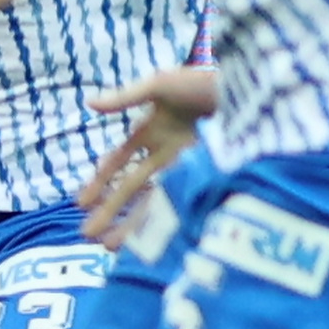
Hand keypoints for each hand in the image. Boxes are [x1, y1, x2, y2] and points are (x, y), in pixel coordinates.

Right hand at [77, 63, 219, 239]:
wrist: (248, 88)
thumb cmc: (203, 81)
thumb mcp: (160, 86)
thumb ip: (125, 98)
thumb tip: (89, 104)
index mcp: (153, 131)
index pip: (118, 162)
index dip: (98, 182)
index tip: (79, 203)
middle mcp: (167, 153)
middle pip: (131, 187)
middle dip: (109, 210)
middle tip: (87, 235)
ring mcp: (187, 167)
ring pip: (152, 200)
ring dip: (130, 222)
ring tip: (110, 247)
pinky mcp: (206, 177)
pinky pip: (179, 205)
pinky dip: (163, 222)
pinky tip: (151, 242)